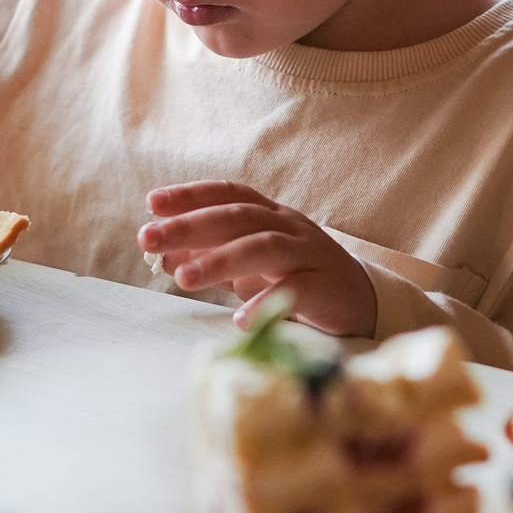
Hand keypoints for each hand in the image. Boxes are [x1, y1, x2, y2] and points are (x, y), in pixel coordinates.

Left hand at [140, 182, 378, 338]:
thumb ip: (211, 256)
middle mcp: (290, 227)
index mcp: (271, 215)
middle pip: (239, 217)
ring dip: (220, 260)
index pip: (230, 194)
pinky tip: (239, 318)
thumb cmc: (298, 277)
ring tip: (182, 278)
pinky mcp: (327, 288)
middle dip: (190, 226)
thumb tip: (162, 255)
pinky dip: (267, 301)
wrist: (363, 301)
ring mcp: (311, 255)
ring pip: (265, 247)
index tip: (152, 203)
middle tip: (149, 238)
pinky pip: (297, 290)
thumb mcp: (251, 264)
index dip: (191, 195)